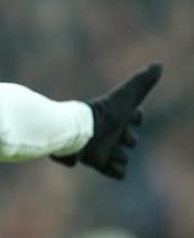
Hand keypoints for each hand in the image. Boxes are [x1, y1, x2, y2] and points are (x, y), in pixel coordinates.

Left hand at [54, 63, 161, 178]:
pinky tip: (108, 162)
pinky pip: (119, 173)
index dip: (136, 116)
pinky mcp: (99, 164)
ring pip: (123, 156)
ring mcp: (105, 149)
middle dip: (128, 138)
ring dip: (120, 154)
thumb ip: (142, 81)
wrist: (78, 132)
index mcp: (117, 116)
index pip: (136, 116)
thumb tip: (158, 65)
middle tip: (117, 134)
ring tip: (107, 147)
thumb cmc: (103, 113)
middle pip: (131, 140)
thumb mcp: (126, 96)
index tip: (132, 113)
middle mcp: (111, 133)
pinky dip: (117, 169)